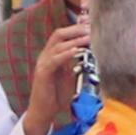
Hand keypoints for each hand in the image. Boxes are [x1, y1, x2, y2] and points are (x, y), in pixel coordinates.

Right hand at [22, 20, 90, 134]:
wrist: (43, 111)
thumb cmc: (57, 94)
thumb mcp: (70, 75)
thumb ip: (77, 63)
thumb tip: (92, 53)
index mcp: (53, 55)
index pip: (63, 35)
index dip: (76, 28)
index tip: (93, 23)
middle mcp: (46, 55)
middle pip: (59, 34)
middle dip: (76, 28)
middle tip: (92, 26)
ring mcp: (43, 63)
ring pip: (57, 44)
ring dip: (75, 39)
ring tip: (89, 36)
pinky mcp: (42, 73)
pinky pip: (54, 59)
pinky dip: (66, 53)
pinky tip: (77, 51)